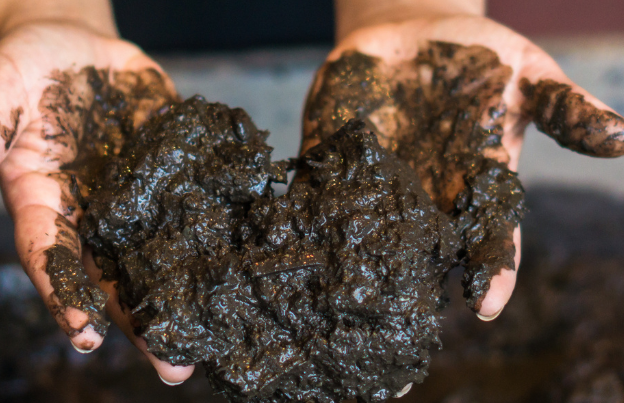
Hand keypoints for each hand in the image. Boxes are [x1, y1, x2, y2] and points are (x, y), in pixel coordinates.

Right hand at [0, 21, 193, 383]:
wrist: (74, 45)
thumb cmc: (24, 71)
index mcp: (46, 204)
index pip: (51, 260)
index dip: (65, 298)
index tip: (85, 338)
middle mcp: (95, 212)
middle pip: (116, 275)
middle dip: (142, 321)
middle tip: (174, 368)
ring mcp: (139, 194)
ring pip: (161, 251)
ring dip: (186, 291)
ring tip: (216, 334)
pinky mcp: (173, 167)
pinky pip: (197, 199)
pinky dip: (219, 225)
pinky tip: (246, 256)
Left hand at [302, 12, 623, 318]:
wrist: (414, 32)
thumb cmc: (479, 57)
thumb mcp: (529, 76)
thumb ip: (565, 111)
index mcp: (474, 183)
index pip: (487, 238)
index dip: (490, 271)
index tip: (485, 305)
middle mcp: (424, 195)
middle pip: (422, 252)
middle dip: (417, 286)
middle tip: (408, 325)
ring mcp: (375, 179)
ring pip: (366, 231)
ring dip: (356, 260)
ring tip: (346, 297)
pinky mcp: (332, 156)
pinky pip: (318, 186)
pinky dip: (305, 206)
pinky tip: (294, 233)